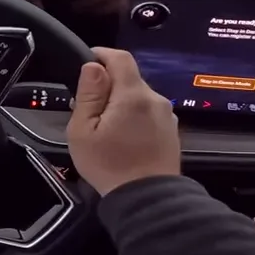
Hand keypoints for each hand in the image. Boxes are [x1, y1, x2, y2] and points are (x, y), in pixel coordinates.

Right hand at [66, 47, 180, 195]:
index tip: (86, 65)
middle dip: (108, 86)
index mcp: (132, 95)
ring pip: (138, 97)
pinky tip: (123, 138)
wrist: (148, 200)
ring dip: (121, 103)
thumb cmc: (109, 165)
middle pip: (129, 78)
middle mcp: (155, 99)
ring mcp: (167, 115)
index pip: (121, 57)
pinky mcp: (171, 131)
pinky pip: (148, 113)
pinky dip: (134, 117)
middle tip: (88, 109)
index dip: (101, 54)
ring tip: (105, 128)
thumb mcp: (83, 130)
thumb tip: (93, 66)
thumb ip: (88, 94)